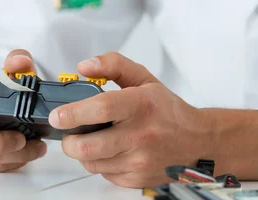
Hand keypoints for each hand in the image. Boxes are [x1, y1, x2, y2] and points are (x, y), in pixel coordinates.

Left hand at [51, 52, 213, 187]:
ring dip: (83, 152)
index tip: (57, 115)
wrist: (199, 143)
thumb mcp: (144, 79)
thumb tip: (84, 67)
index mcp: (141, 106)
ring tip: (92, 139)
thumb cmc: (169, 111)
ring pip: (91, 162)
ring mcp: (139, 161)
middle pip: (88, 146)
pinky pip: (104, 173)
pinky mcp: (137, 179)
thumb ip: (113, 65)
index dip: (72, 113)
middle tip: (68, 132)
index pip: (101, 109)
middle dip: (68, 141)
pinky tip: (109, 151)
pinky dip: (100, 163)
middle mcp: (141, 135)